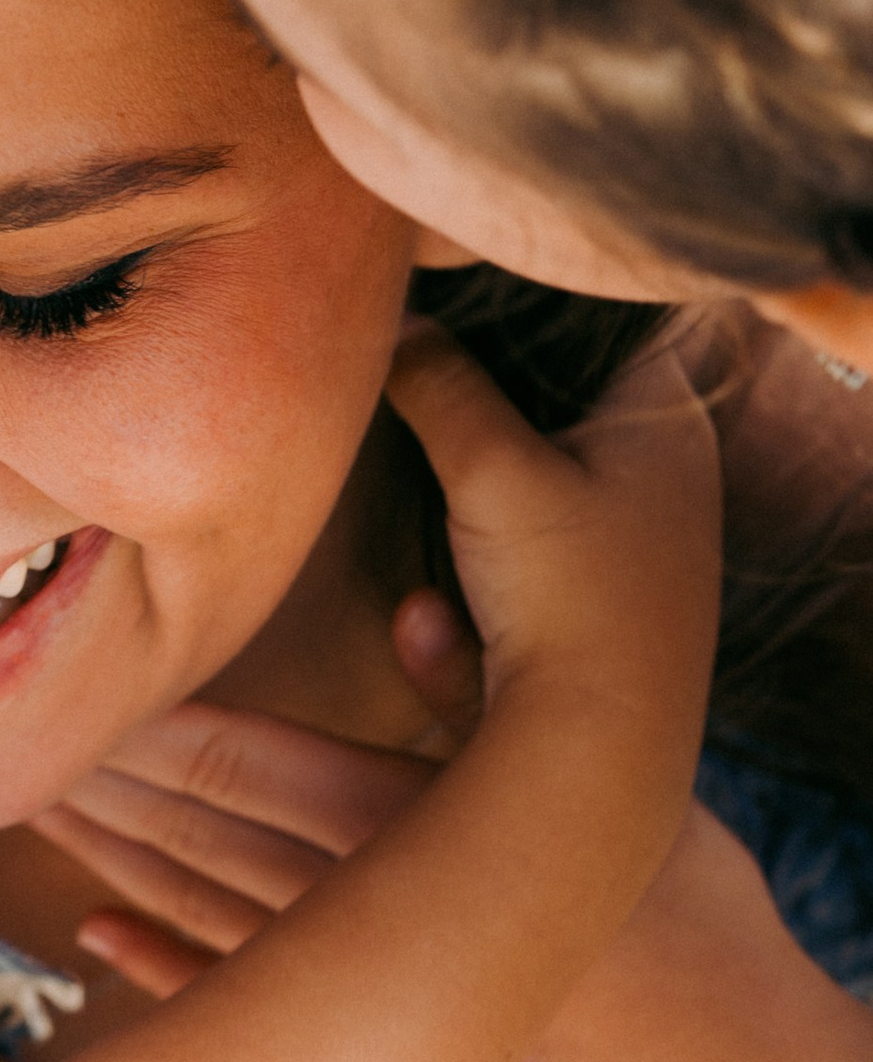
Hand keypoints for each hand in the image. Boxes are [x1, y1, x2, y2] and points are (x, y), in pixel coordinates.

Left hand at [44, 601, 872, 1061]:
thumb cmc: (687, 910)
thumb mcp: (611, 784)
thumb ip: (493, 695)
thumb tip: (407, 606)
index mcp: (432, 843)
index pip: (262, 776)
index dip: (162, 738)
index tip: (76, 696)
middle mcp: (380, 929)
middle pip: (210, 845)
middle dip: (111, 791)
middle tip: (8, 742)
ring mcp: (370, 1008)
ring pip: (207, 919)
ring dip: (116, 867)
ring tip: (30, 811)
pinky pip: (243, 1010)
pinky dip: (163, 973)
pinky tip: (90, 942)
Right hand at [385, 326, 717, 763]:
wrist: (597, 765)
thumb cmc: (569, 606)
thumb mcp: (490, 472)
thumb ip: (439, 384)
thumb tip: (392, 319)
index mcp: (669, 422)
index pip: (602, 320)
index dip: (522, 303)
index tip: (445, 296)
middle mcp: (669, 475)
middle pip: (559, 397)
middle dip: (479, 398)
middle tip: (411, 378)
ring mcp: (640, 543)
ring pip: (534, 473)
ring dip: (468, 486)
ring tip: (421, 499)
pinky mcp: (602, 604)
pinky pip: (525, 550)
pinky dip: (478, 563)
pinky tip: (432, 609)